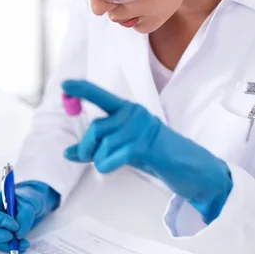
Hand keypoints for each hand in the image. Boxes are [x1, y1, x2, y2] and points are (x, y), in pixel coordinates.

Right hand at [0, 181, 59, 253]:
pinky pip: (0, 244)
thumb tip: (18, 234)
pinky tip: (22, 245)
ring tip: (24, 243)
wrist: (33, 204)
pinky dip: (11, 247)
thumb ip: (24, 217)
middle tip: (10, 238)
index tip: (15, 226)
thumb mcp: (29, 203)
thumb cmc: (28, 198)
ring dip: (7, 244)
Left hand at [62, 80, 232, 223]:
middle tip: (90, 158)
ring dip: (100, 160)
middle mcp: (134, 114)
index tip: (64, 85)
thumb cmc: (155, 156)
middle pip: (96, 127)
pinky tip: (111, 168)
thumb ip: (97, 148)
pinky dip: (106, 166)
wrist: (190, 168)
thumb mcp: (122, 149)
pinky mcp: (146, 145)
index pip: (101, 96)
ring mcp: (141, 128)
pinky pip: (112, 156)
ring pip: (103, 145)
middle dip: (86, 147)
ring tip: (111, 164)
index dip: (82, 90)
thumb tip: (68, 152)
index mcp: (128, 110)